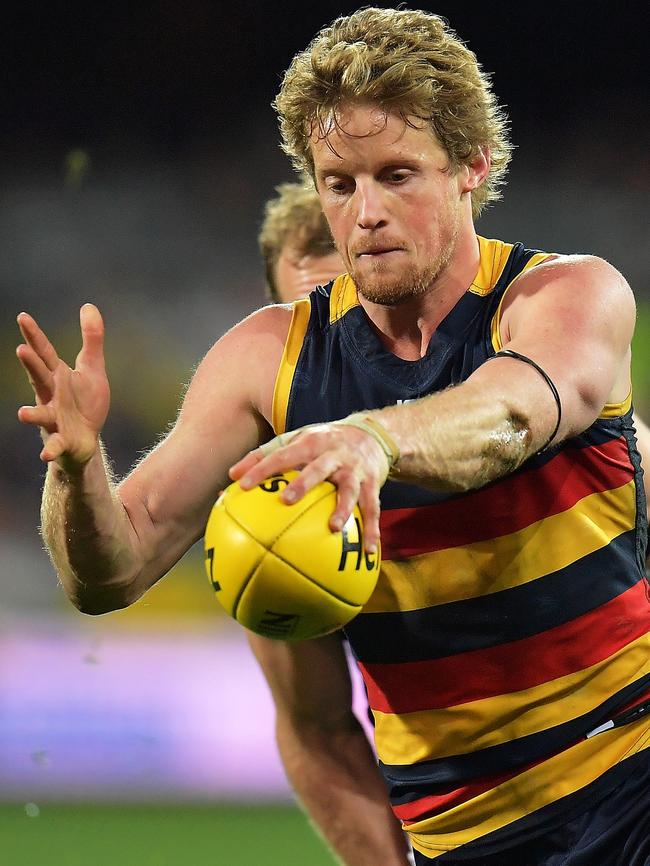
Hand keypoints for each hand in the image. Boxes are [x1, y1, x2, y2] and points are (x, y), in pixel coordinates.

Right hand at [16, 304, 109, 470]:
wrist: (86, 438)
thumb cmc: (85, 402)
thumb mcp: (92, 368)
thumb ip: (92, 339)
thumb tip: (89, 305)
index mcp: (58, 376)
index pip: (45, 353)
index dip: (34, 336)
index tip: (23, 317)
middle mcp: (52, 395)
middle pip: (40, 378)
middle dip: (31, 365)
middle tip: (21, 350)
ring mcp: (54, 418)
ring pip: (41, 414)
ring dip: (32, 414)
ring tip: (22, 413)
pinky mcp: (62, 439)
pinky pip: (55, 445)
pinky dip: (51, 449)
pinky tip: (45, 454)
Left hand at [229, 422, 388, 551]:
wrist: (371, 433)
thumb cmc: (322, 442)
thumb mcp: (295, 440)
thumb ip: (264, 456)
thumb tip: (230, 476)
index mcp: (310, 442)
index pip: (281, 454)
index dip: (262, 468)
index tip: (242, 485)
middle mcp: (333, 454)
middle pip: (318, 468)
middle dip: (304, 483)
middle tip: (287, 501)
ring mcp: (354, 470)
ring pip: (349, 489)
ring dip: (343, 508)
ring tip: (333, 527)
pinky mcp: (372, 483)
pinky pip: (372, 509)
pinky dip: (372, 530)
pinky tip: (369, 551)